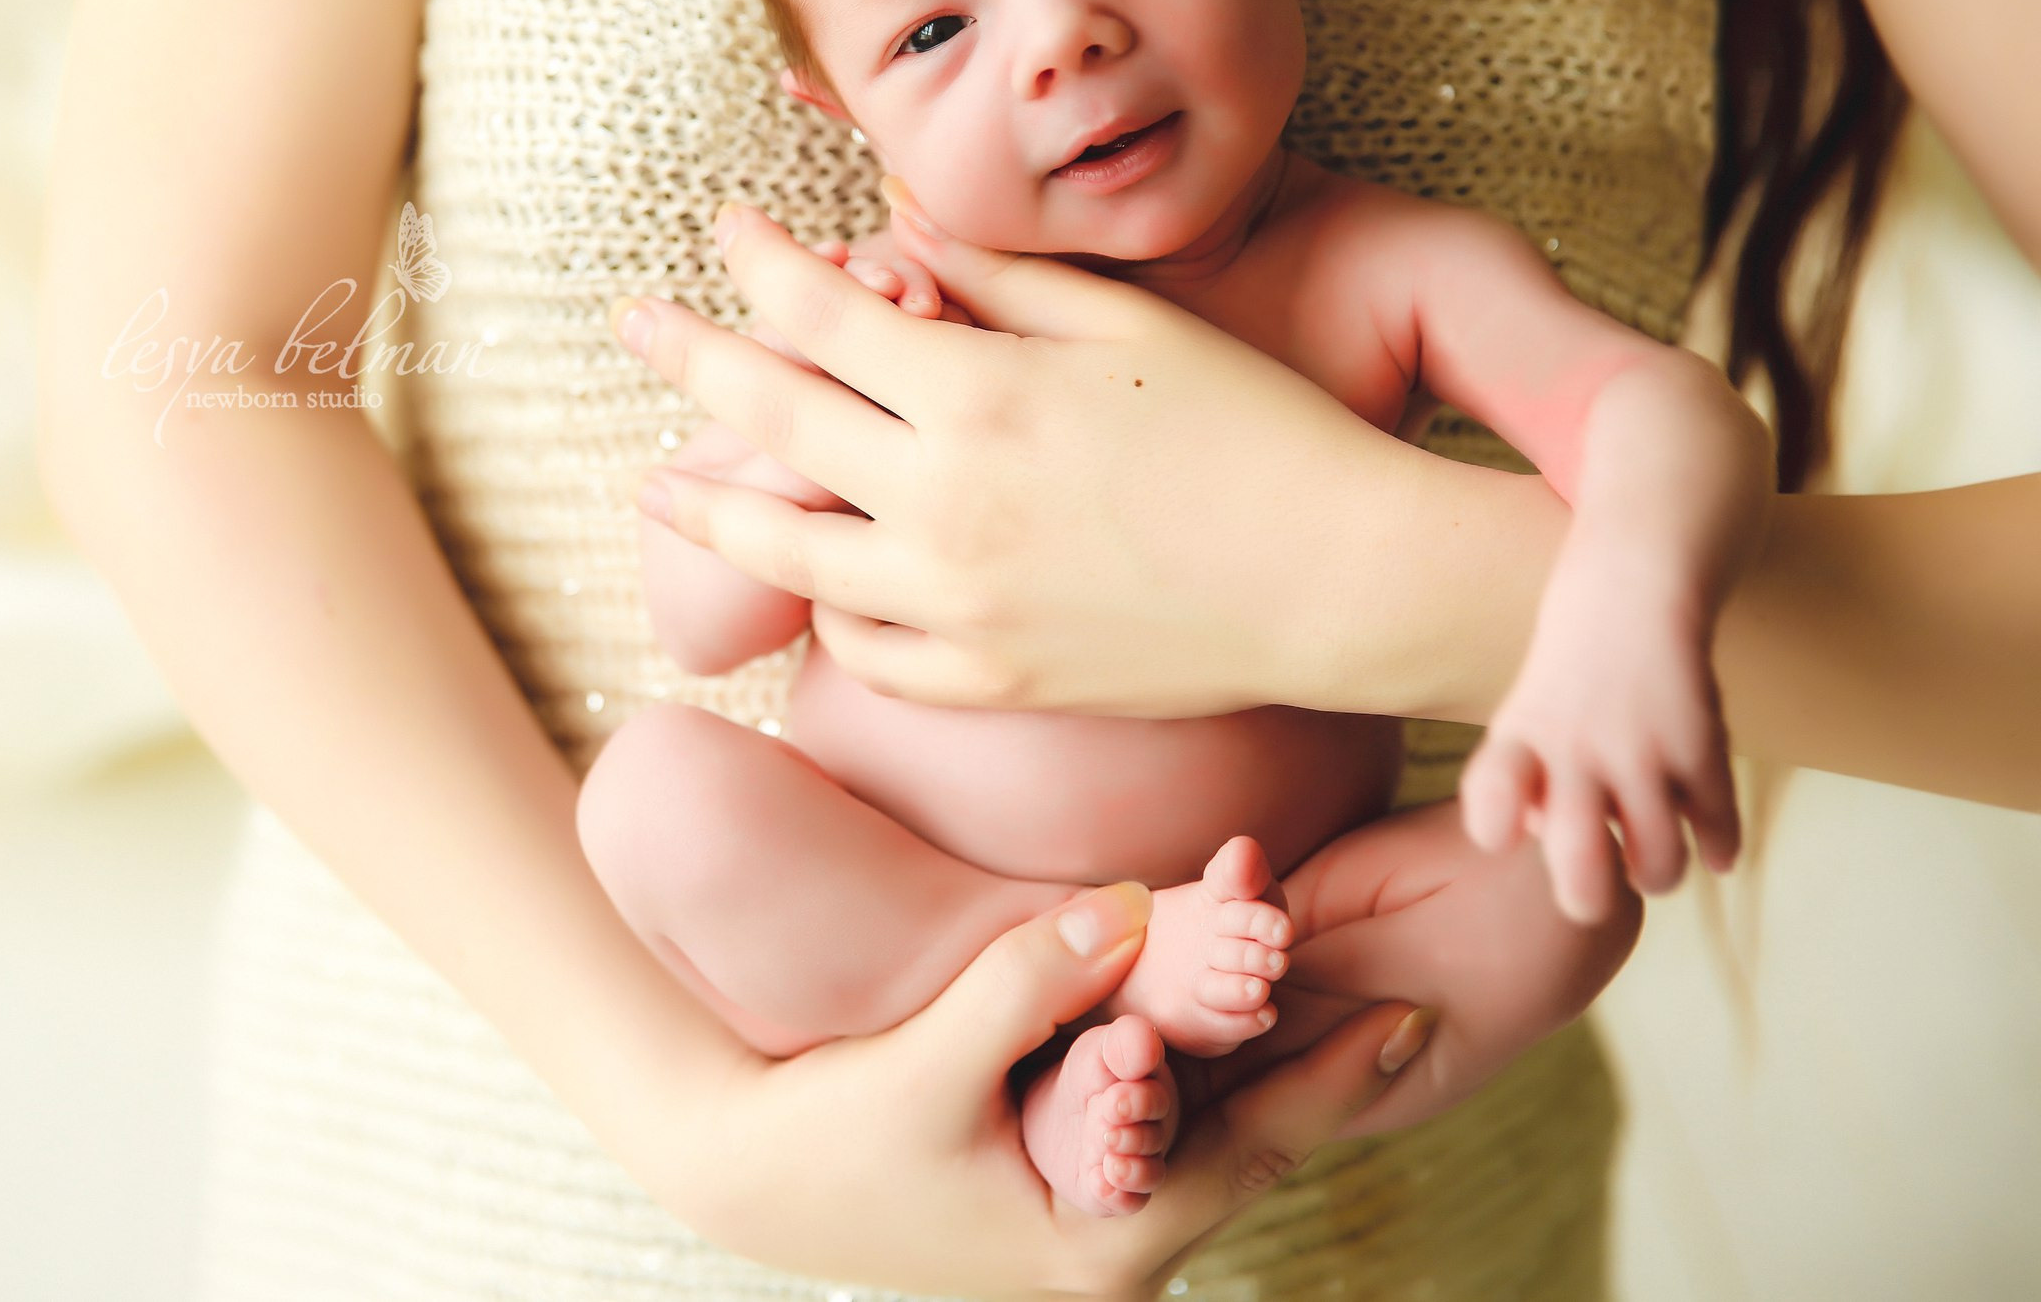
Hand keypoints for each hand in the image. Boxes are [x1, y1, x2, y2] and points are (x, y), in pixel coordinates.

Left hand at [607, 180, 1446, 717]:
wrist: (1340, 580)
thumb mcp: (1129, 326)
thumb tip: (899, 229)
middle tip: (630, 321)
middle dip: (690, 356)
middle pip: (773, 419)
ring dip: (709, 514)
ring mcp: (957, 603)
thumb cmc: (1255, 430)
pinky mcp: (987, 680)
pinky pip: (863, 648)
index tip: (724, 229)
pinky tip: (815, 581)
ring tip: (658, 493)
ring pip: (787, 555)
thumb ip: (1000, 279)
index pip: (823, 312)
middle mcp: (945, 500)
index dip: (759, 263)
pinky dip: (829, 609)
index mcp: (981, 392)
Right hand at [672, 881, 1436, 1299]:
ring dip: (1254, 1046)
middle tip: (1400, 981)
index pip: (1251, 1154)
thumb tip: (1119, 905)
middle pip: (1245, 1139)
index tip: (1410, 1015)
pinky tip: (1222, 990)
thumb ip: (1023, 987)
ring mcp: (1086, 1212)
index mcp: (1100, 1249)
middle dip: (1311, 1056)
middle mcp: (1110, 1246)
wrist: (745, 1172)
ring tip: (1327, 970)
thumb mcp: (926, 1067)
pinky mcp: (1058, 1172)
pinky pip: (1153, 1107)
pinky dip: (1186, 1045)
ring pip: (1203, 1121)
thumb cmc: (828, 1142)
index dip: (1333, 1082)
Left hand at [1461, 540, 1743, 921]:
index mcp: (1520, 741)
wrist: (1633, 589)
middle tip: (1590, 896)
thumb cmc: (1568, 677)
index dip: (1496, 828)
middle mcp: (1577, 750)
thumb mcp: (1522, 720)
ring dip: (1658, 874)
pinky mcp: (1702, 747)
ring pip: (1659, 864)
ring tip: (1653, 861)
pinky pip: (1718, 830)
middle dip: (1586, 897)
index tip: (1507, 835)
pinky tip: (1713, 849)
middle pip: (1578, 857)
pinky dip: (1719, 849)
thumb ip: (1519, 786)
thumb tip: (1537, 841)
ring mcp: (1643, 751)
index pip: (1490, 802)